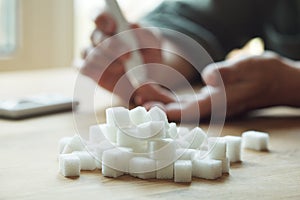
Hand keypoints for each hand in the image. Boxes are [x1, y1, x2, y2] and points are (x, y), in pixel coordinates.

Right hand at [80, 12, 173, 103]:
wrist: (149, 75)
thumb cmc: (148, 53)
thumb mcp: (152, 41)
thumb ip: (144, 33)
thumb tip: (131, 27)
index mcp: (112, 24)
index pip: (98, 14)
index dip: (101, 18)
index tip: (112, 26)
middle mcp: (99, 37)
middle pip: (95, 36)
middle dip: (111, 46)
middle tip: (128, 55)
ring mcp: (92, 54)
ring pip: (90, 54)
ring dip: (108, 62)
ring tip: (123, 68)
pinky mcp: (90, 70)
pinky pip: (84, 68)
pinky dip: (98, 72)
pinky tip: (112, 75)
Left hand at [144, 52, 299, 121]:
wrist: (277, 81)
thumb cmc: (264, 74)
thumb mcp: (248, 69)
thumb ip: (227, 73)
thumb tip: (208, 77)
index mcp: (219, 102)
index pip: (188, 110)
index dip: (167, 111)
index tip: (148, 111)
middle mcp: (213, 105)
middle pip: (180, 109)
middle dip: (158, 106)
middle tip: (138, 99)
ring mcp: (212, 102)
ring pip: (181, 105)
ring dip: (162, 102)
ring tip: (143, 95)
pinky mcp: (212, 97)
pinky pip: (188, 100)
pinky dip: (173, 98)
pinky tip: (161, 93)